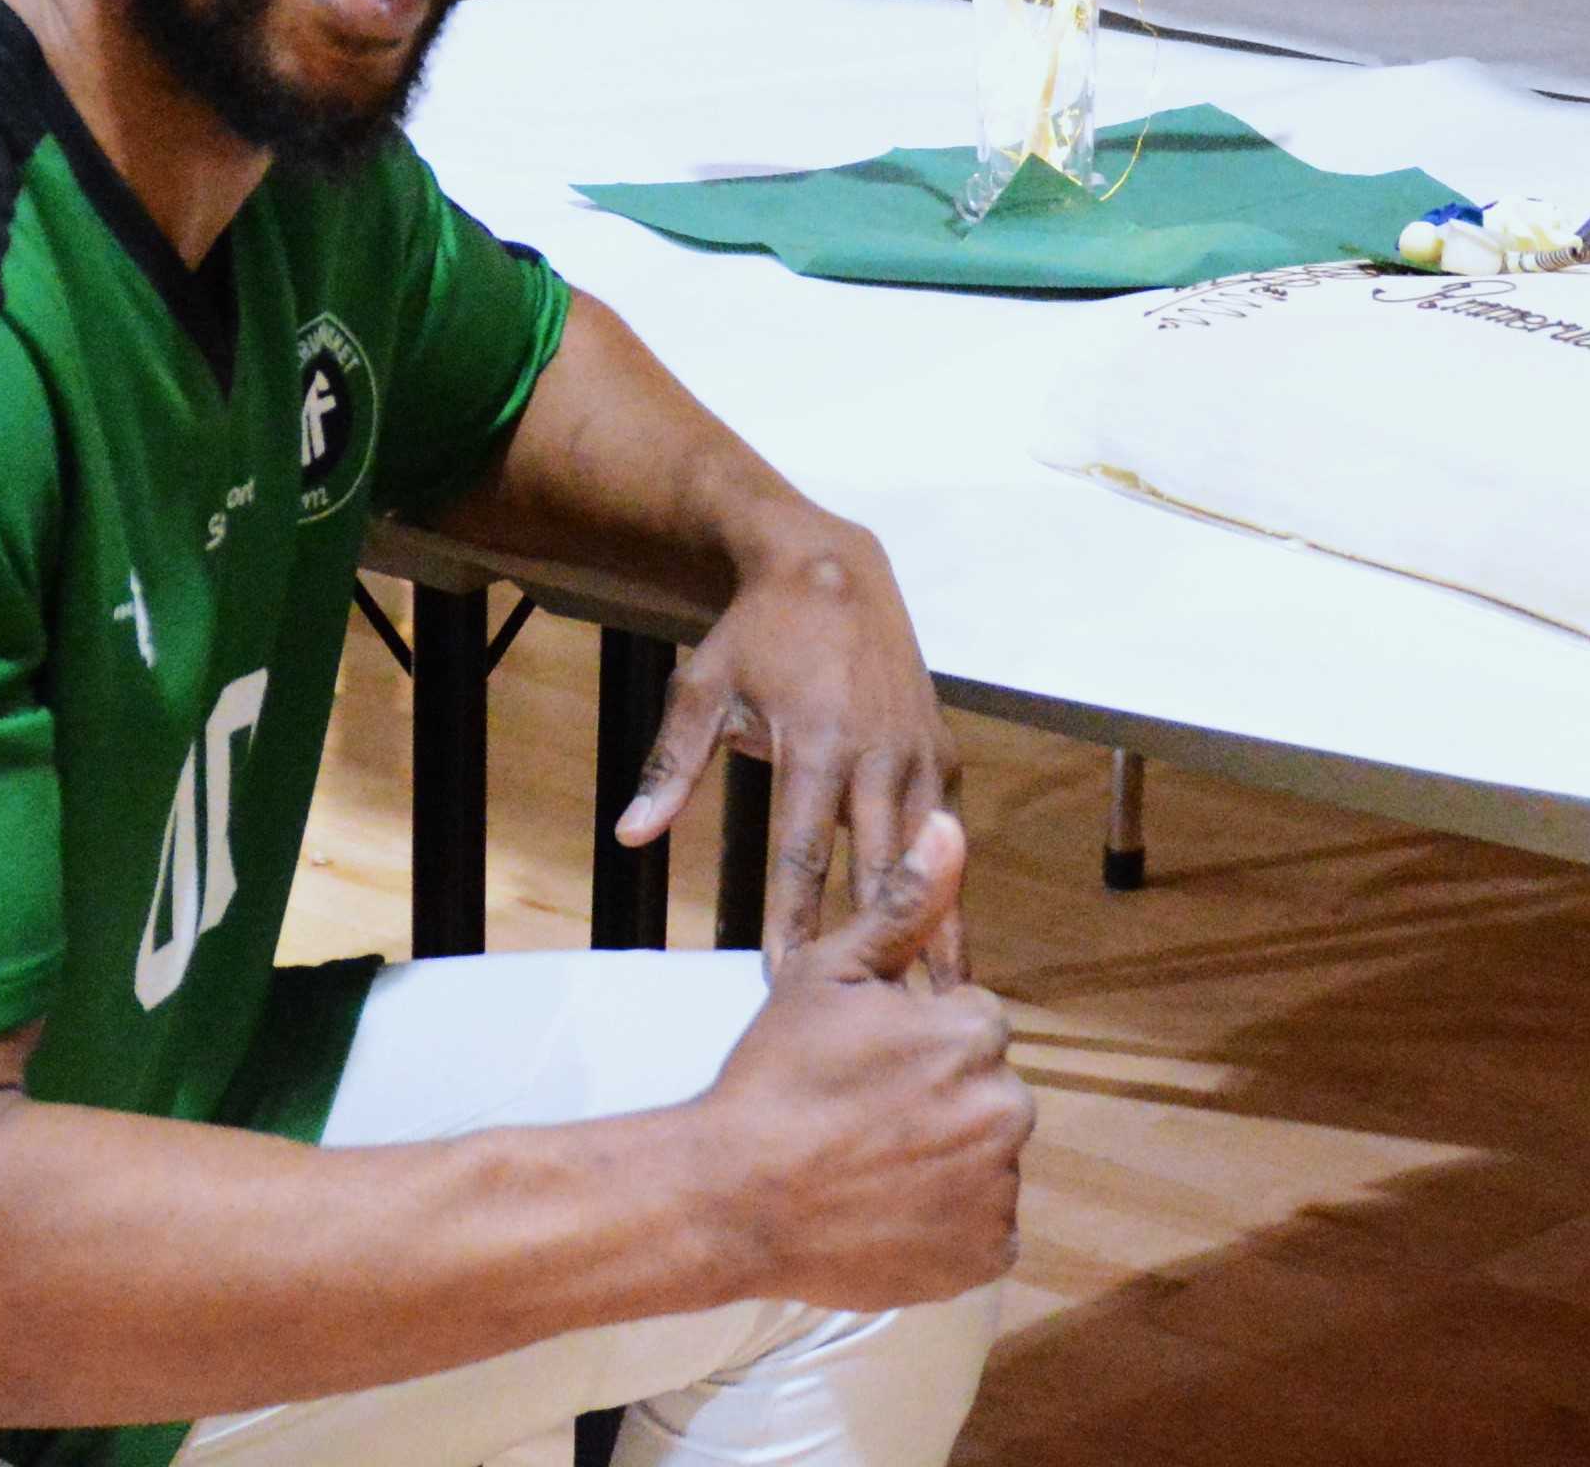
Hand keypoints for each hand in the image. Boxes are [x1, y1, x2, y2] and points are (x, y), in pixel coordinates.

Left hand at [616, 509, 954, 961]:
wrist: (833, 568)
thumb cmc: (757, 633)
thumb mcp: (702, 687)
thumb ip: (672, 766)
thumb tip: (631, 834)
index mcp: (814, 744)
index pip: (801, 853)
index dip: (795, 920)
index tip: (789, 978)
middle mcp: (876, 755)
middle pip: (878, 869)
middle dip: (880, 944)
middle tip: (884, 1021)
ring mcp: (918, 752)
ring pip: (928, 858)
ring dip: (939, 928)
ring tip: (947, 1001)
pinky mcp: (944, 749)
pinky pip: (948, 829)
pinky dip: (952, 882)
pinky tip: (959, 937)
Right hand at [686, 815, 1027, 1308]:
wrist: (735, 1196)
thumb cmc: (776, 1075)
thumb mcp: (828, 972)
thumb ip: (903, 903)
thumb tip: (950, 827)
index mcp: (974, 1033)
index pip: (976, 1022)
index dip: (920, 1037)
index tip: (868, 1060)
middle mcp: (1004, 1110)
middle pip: (989, 1089)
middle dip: (942, 1095)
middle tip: (865, 1114)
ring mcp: (997, 1189)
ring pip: (986, 1156)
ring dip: (947, 1157)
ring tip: (869, 1163)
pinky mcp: (984, 1255)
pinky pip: (984, 1227)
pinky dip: (949, 1222)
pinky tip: (890, 1208)